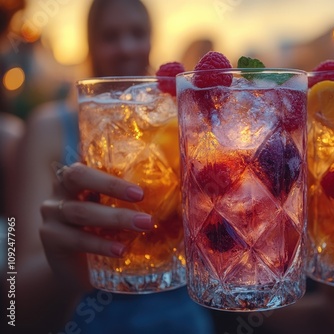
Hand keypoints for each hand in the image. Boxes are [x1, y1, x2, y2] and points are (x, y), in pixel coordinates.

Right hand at [40, 163, 152, 289]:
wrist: (73, 271)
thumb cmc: (102, 233)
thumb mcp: (115, 214)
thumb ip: (135, 203)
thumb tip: (182, 198)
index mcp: (76, 179)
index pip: (87, 164)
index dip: (111, 174)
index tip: (141, 189)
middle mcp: (60, 192)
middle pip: (77, 178)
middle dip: (111, 186)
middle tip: (142, 197)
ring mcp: (52, 217)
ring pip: (80, 212)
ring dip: (115, 218)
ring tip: (144, 225)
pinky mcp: (51, 241)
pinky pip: (75, 240)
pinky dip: (100, 245)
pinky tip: (121, 250)